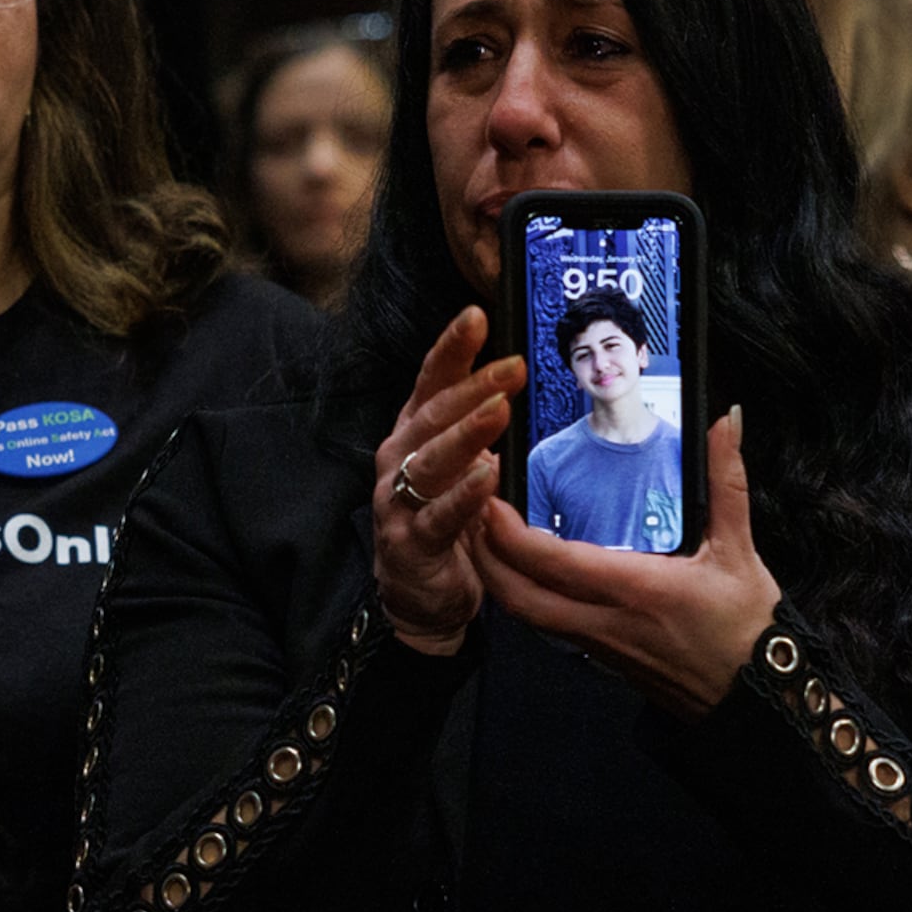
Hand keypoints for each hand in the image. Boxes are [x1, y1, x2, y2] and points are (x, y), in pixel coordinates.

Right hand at [373, 309, 517, 653]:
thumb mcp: (458, 466)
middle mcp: (399, 459)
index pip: (431, 382)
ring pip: (432, 460)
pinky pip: (439, 516)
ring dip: (468, 432)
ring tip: (499, 409)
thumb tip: (507, 385)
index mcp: (413, 434)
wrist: (419, 596)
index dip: (452, 348)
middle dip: (475, 386)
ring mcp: (398, 501)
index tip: (477, 315)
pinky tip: (487, 477)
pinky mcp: (410, 542)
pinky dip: (464, 496)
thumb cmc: (443, 522)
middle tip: (514, 366)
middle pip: (434, 415)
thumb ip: (474, 429)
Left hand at [472, 408, 781, 714]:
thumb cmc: (750, 629)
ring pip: (527, 617)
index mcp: (636, 588)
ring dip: (498, 579)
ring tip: (483, 537)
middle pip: (518, 596)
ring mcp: (599, 646)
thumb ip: (727, 480)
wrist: (760, 699)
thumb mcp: (742, 550)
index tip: (488, 497)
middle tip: (467, 512)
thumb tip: (726, 422)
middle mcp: (606, 621)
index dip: (508, 532)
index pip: (551, 561)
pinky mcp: (602, 659)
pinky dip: (524, 598)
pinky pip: (548, 628)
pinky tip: (522, 572)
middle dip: (482, 557)